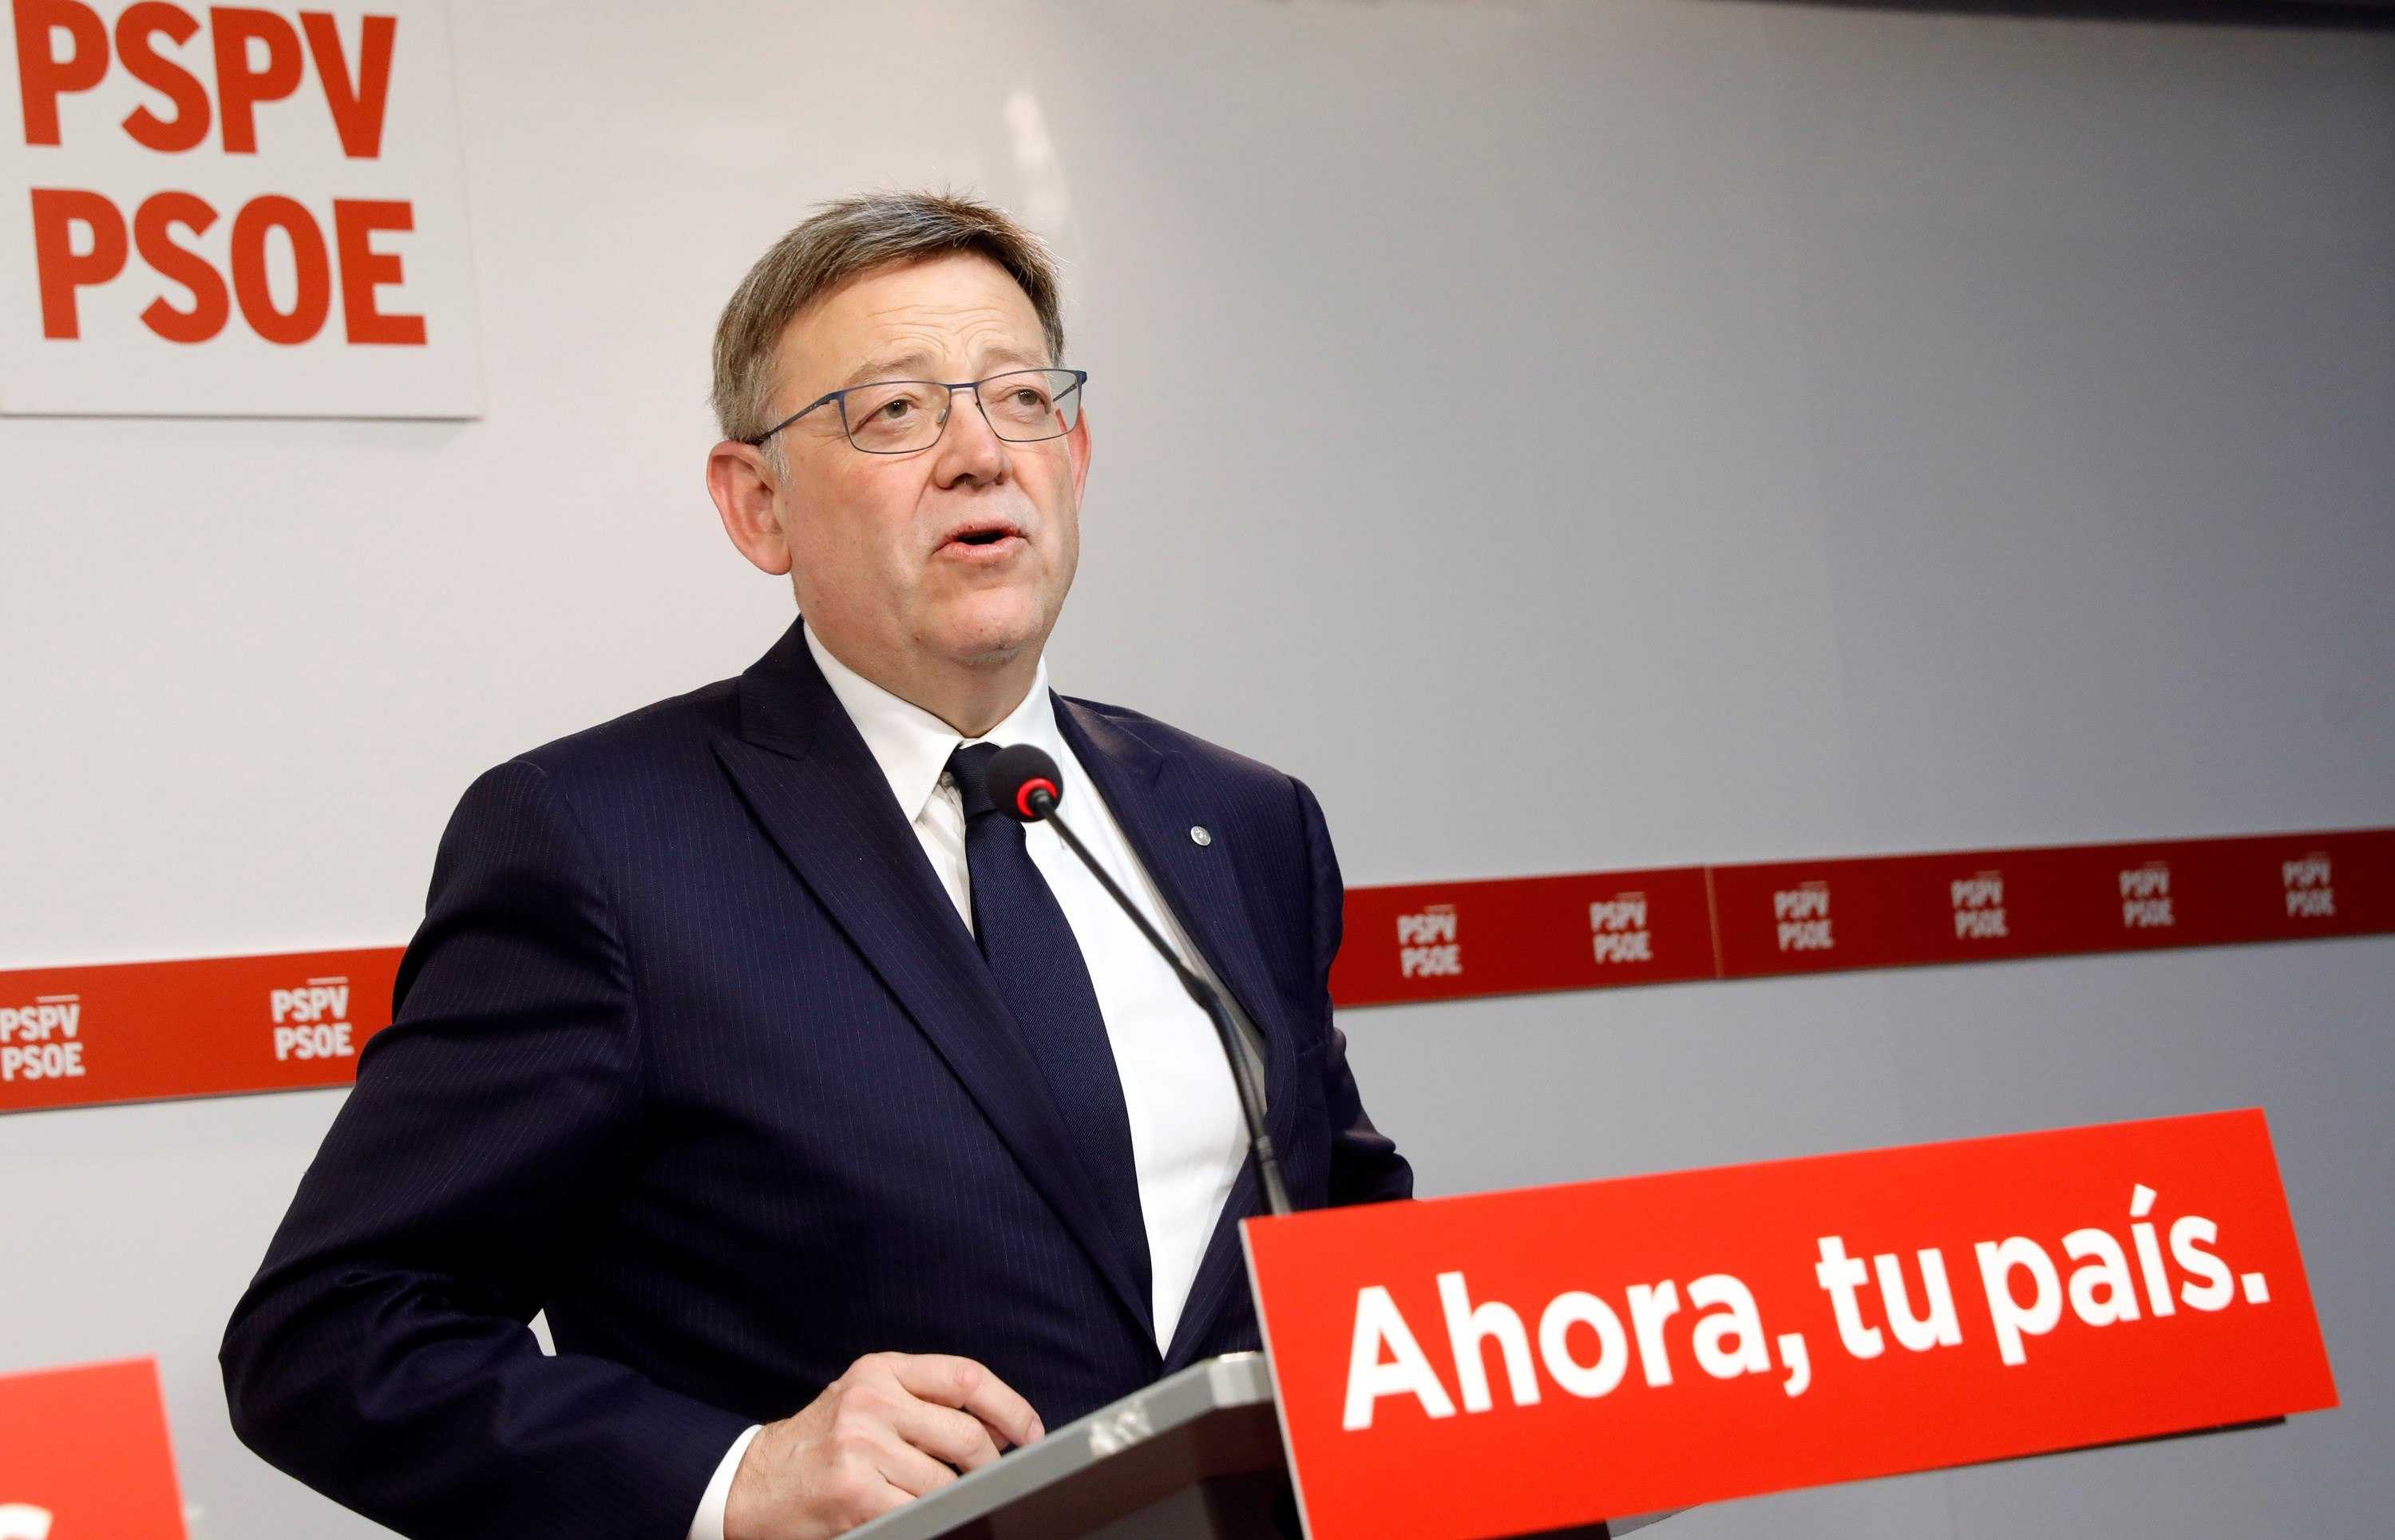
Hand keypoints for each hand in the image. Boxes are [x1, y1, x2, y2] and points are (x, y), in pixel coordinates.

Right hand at [723, 1352, 1044, 1539]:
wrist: (751, 1484)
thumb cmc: (819, 1445)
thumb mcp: (865, 1401)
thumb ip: (922, 1402)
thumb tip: (999, 1428)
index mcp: (881, 1370)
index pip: (966, 1377)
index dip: (1010, 1406)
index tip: (1030, 1433)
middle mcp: (871, 1400)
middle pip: (966, 1433)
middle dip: (989, 1466)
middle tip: (991, 1482)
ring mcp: (861, 1446)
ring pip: (946, 1480)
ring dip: (954, 1499)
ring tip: (941, 1502)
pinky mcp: (854, 1491)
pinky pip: (919, 1511)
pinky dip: (931, 1520)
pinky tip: (921, 1518)